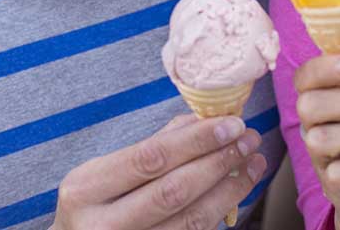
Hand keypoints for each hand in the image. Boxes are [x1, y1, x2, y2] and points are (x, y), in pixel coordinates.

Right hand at [50, 114, 266, 229]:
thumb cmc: (95, 205)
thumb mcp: (106, 172)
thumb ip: (152, 146)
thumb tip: (201, 120)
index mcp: (85, 189)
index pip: (150, 158)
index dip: (195, 141)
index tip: (230, 123)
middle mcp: (101, 225)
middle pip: (174, 190)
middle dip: (219, 161)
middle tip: (248, 139)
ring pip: (191, 219)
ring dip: (230, 188)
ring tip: (253, 163)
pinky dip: (220, 211)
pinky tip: (236, 190)